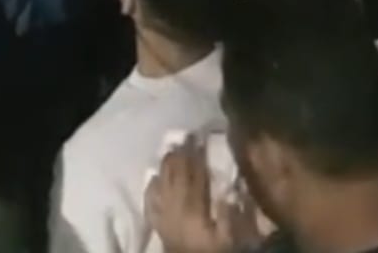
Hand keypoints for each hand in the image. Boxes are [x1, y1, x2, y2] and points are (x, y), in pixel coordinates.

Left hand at [145, 137, 260, 252]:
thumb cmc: (209, 252)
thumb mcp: (226, 239)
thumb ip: (228, 216)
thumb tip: (228, 192)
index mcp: (194, 206)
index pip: (196, 175)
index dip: (197, 156)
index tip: (200, 140)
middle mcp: (175, 205)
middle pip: (177, 173)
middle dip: (181, 154)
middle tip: (185, 137)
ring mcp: (163, 213)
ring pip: (162, 181)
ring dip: (166, 164)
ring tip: (171, 150)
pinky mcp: (156, 223)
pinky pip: (149, 200)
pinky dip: (150, 186)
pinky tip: (152, 177)